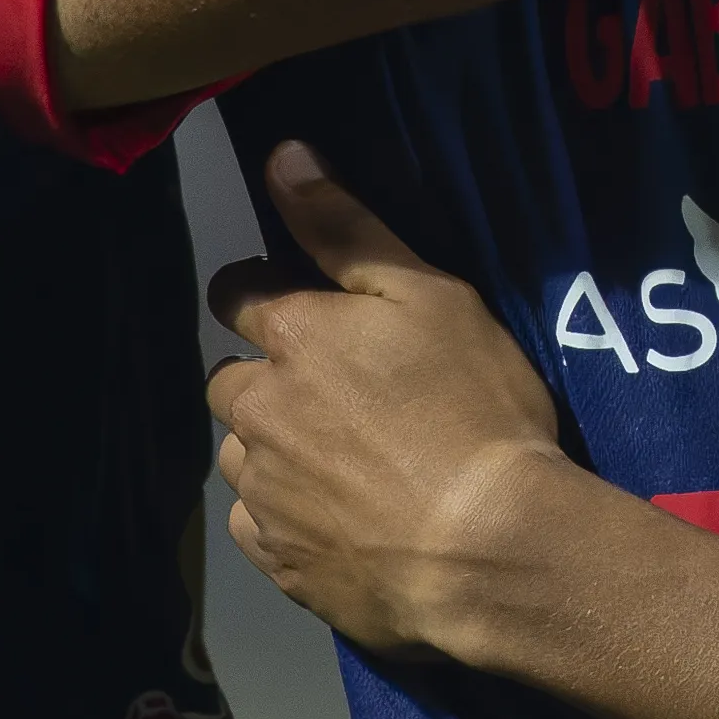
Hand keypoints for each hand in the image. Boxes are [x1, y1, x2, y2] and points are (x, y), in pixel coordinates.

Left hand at [206, 142, 584, 662]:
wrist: (488, 547)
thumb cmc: (472, 406)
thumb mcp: (428, 294)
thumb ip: (346, 227)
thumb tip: (281, 156)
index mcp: (291, 338)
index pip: (235, 292)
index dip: (266, 291)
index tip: (307, 306)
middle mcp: (258, 411)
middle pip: (231, 380)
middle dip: (266, 377)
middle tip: (337, 394)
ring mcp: (264, 492)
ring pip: (242, 455)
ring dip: (273, 448)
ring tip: (342, 462)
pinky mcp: (277, 562)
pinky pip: (258, 525)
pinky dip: (284, 515)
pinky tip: (336, 519)